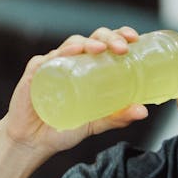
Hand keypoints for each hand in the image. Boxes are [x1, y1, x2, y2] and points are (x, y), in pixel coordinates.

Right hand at [4, 26, 148, 153]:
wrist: (34, 141)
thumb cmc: (65, 126)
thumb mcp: (97, 123)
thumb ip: (118, 117)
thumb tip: (143, 112)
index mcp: (90, 66)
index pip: (107, 43)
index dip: (120, 35)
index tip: (134, 38)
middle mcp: (73, 61)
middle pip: (93, 38)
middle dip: (109, 38)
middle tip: (122, 48)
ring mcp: (53, 64)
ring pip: (72, 43)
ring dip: (87, 42)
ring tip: (100, 49)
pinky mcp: (34, 74)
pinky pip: (47, 59)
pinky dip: (61, 53)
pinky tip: (72, 52)